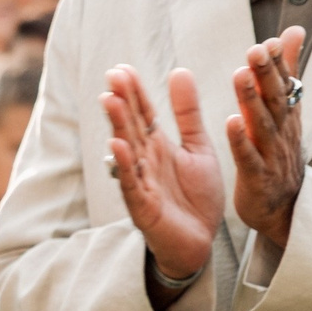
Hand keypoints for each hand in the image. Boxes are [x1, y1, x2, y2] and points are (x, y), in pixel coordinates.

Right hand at [101, 63, 222, 286]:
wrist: (201, 241)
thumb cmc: (195, 197)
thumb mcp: (198, 147)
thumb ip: (188, 113)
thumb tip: (179, 72)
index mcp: (158, 145)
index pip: (142, 113)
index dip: (134, 92)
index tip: (122, 69)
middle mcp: (145, 160)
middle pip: (131, 127)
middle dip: (122, 102)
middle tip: (113, 76)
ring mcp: (140, 182)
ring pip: (126, 150)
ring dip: (117, 126)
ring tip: (110, 101)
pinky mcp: (142, 206)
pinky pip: (131, 183)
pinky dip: (124, 165)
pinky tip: (118, 146)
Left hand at [227, 28, 304, 251]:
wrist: (285, 207)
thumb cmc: (280, 152)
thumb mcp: (285, 110)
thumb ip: (286, 71)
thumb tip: (293, 32)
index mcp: (285, 115)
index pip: (284, 84)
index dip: (279, 63)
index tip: (271, 41)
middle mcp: (281, 131)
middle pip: (275, 99)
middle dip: (266, 74)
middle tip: (256, 50)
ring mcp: (271, 154)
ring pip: (262, 124)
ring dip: (251, 99)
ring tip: (240, 75)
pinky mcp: (257, 177)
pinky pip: (248, 157)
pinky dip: (240, 139)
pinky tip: (230, 121)